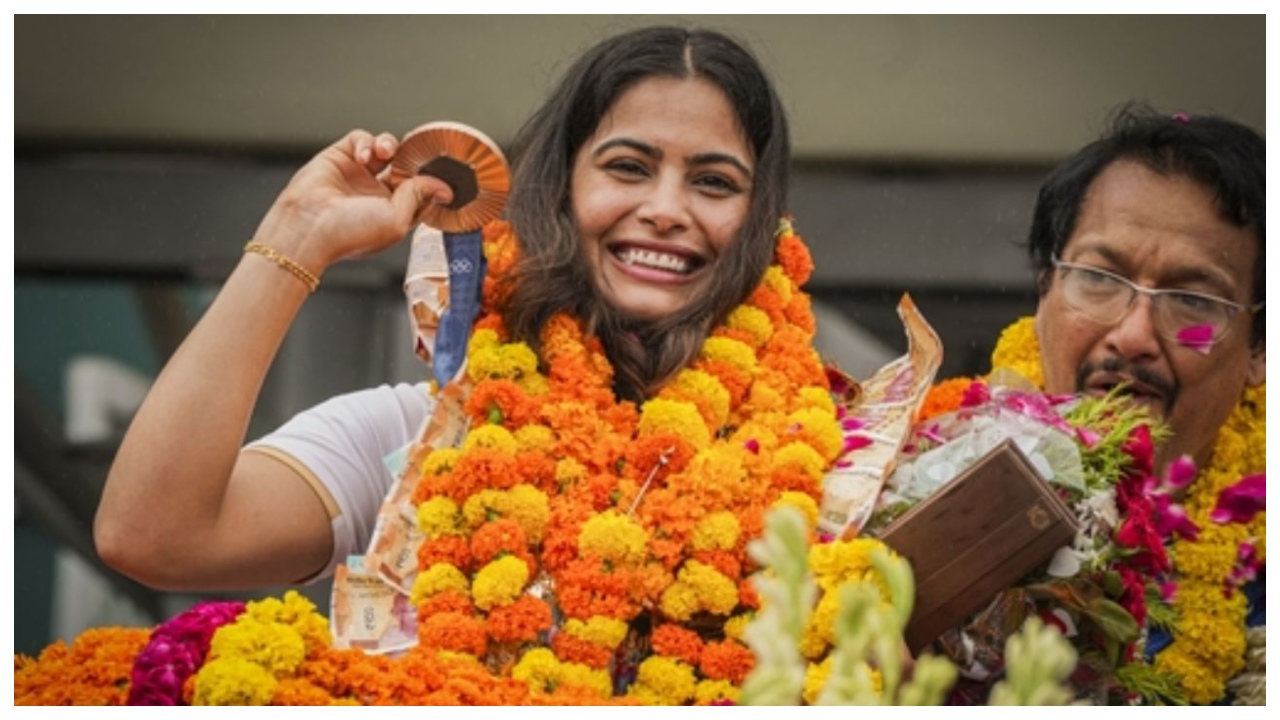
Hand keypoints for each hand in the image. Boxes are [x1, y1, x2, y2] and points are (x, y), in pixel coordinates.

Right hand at [251, 129, 453, 273]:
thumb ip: (420, 197)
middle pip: (405, 167)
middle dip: (412, 158)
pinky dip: (367, 142)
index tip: (440, 174)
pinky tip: (364, 157)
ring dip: (391, 146)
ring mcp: (358, 175)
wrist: (307, 227)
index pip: (421, 193)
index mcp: (393, 214)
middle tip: (417, 154)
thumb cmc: (348, 233)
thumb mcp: (397, 220)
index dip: (430, 181)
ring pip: (385, 149)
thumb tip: (443, 188)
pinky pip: (361, 139)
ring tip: (386, 153)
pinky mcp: (339, 157)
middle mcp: (376, 195)